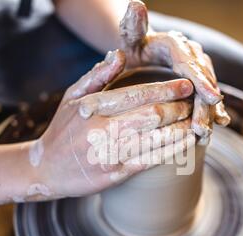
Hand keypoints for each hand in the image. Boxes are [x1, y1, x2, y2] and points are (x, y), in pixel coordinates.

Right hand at [34, 50, 194, 197]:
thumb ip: (97, 75)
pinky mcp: (115, 174)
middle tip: (195, 102)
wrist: (44, 170)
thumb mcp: (72, 97)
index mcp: (93, 108)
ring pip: (156, 138)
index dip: (166, 89)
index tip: (186, 85)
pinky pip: (150, 161)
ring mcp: (110, 154)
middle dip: (179, 107)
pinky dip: (172, 150)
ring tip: (198, 121)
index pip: (137, 94)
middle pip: (152, 115)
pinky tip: (187, 142)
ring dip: (182, 128)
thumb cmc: (62, 130)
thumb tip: (120, 54)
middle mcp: (102, 130)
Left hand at [119, 0, 229, 142]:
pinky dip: (211, 111)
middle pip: (202, 81)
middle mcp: (191, 56)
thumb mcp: (130, 36)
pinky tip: (218, 126)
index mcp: (176, 44)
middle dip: (205, 105)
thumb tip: (136, 4)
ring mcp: (196, 71)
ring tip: (206, 134)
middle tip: (204, 127)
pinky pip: (206, 98)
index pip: (190, 62)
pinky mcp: (197, 83)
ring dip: (208, 113)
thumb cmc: (133, 47)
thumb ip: (133, 25)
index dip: (202, 80)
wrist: (140, 52)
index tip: (211, 97)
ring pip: (206, 92)